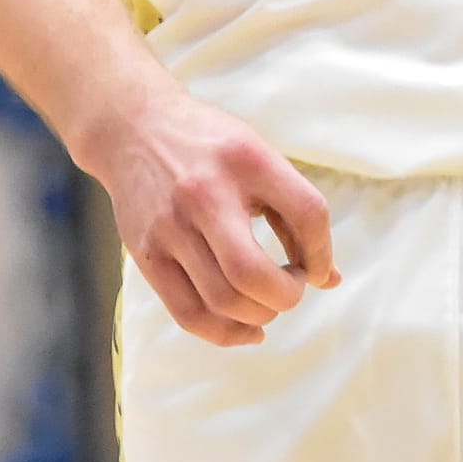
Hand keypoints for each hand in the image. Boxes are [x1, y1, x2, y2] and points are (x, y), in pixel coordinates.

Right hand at [77, 74, 340, 348]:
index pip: (307, 213)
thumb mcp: (257, 156)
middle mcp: (205, 193)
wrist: (132, 127)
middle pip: (254, 274)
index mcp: (246, 159)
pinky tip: (247, 327)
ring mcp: (170, 227)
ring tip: (267, 302)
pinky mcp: (147, 255)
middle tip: (292, 286)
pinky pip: (189, 314)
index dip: (323, 252)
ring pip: (223, 301)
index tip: (317, 265)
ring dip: (260, 315)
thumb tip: (330, 279)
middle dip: (287, 294)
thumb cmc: (208, 146)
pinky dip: (226, 333)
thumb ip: (294, 212)